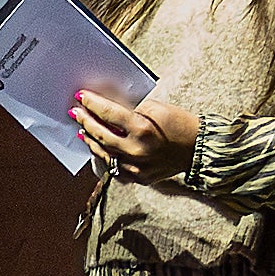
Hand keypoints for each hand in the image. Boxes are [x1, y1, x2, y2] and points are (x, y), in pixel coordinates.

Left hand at [72, 87, 201, 179]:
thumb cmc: (178, 123)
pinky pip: (115, 169)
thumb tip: (106, 107)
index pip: (108, 114)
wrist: (198, 148)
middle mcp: (137, 150)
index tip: (81, 97)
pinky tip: (98, 148)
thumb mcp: (155, 108)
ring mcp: (137, 167)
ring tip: (83, 130)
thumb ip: (129, 109)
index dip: (92, 104)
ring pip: (104, 154)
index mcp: (142, 128)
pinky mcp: (139, 178)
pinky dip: (105, 157)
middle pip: (101, 135)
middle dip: (86, 122)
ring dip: (91, 141)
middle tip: (76, 112)